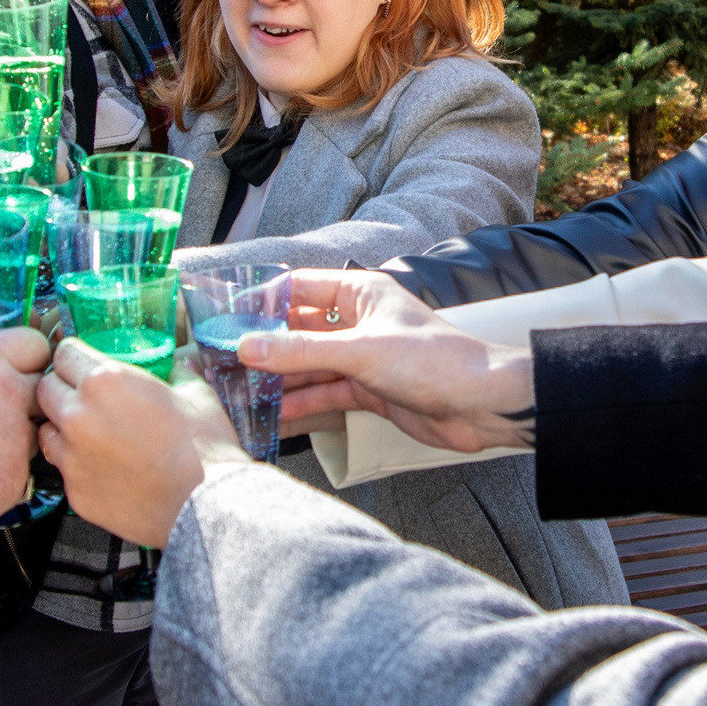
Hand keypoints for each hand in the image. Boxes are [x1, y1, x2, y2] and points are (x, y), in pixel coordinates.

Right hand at [0, 329, 51, 528]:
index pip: (33, 344)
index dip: (22, 356)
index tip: (14, 365)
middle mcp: (13, 393)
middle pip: (41, 388)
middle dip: (24, 396)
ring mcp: (18, 438)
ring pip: (32, 432)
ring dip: (13, 436)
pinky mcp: (14, 477)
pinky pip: (17, 471)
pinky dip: (0, 472)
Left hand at [37, 339, 246, 547]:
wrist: (204, 507)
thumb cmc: (204, 449)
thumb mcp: (197, 395)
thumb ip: (177, 373)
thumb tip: (176, 366)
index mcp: (106, 381)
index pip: (64, 353)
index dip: (75, 357)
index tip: (84, 364)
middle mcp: (79, 415)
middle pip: (46, 389)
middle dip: (62, 389)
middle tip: (88, 399)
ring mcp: (72, 456)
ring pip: (46, 430)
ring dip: (62, 428)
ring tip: (92, 435)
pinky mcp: (74, 491)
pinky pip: (63, 469)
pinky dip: (76, 465)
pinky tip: (104, 467)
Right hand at [247, 270, 536, 453]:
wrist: (482, 405)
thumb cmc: (437, 361)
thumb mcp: (360, 352)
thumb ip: (302, 352)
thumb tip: (250, 348)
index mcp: (361, 293)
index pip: (299, 288)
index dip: (262, 301)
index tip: (226, 318)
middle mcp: (359, 321)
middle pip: (299, 331)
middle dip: (265, 347)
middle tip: (224, 362)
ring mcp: (362, 357)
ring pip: (309, 366)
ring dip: (280, 381)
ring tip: (241, 394)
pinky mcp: (368, 390)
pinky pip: (325, 395)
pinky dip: (302, 406)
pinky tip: (275, 417)